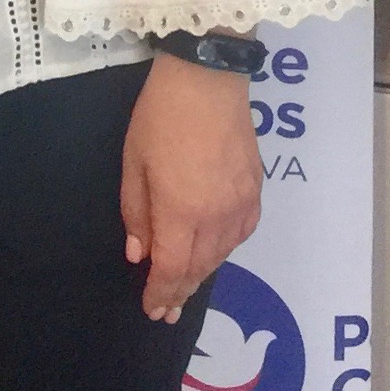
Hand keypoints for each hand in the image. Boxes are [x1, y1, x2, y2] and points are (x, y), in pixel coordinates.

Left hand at [120, 51, 262, 321]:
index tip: (152, 311)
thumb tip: (140, 255)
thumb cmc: (160, 116)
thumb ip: (136, 212)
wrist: (208, 78)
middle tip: (167, 312)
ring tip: (186, 288)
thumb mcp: (133, 161)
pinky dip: (225, 249)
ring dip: (203, 274)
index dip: (161, 293)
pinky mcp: (256, 190)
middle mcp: (217, 217)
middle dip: (181, 292)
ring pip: (222, 254)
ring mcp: (241, 204)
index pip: (173, 269)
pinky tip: (215, 251)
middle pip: (200, 267)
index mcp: (182, 211)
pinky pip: (241, 233)